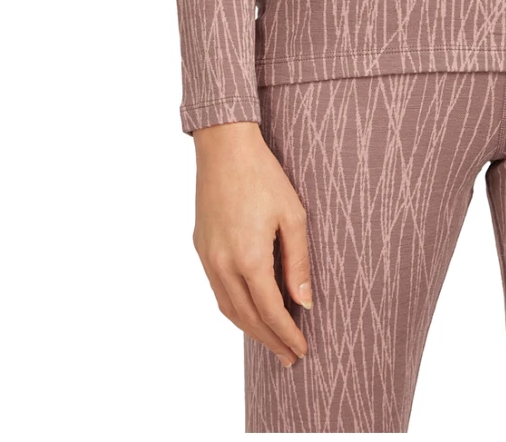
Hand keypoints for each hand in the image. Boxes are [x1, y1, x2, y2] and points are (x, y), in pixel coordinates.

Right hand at [191, 121, 311, 366]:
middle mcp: (223, 264)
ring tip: (272, 342)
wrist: (224, 147)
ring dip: (250, 329)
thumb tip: (304, 301)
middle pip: (247, 317)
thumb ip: (298, 261)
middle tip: (290, 358)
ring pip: (228, 308)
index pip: (270, 311)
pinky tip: (249, 310)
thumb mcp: (293, 215)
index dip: (287, 333)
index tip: (302, 349)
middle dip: (270, 340)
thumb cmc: (264, 175)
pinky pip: (217, 290)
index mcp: (249, 257)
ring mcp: (208, 257)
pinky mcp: (201, 247)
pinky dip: (234, 308)